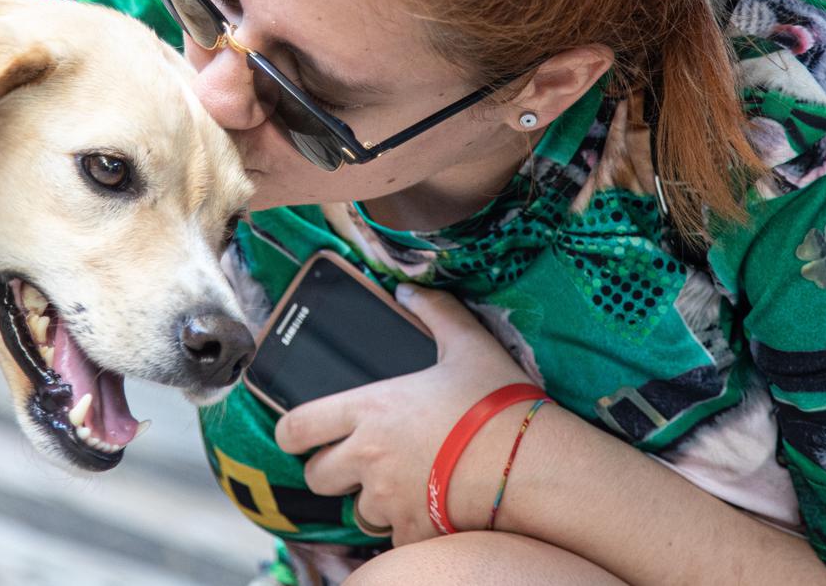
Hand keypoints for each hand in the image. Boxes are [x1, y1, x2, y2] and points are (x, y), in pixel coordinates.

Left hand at [273, 284, 533, 545]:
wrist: (534, 462)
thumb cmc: (498, 401)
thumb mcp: (468, 344)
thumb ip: (434, 312)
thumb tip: (409, 289)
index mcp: (368, 409)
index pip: (296, 428)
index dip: (292, 433)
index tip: (301, 434)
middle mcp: (368, 456)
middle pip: (316, 476)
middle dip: (331, 470)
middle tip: (357, 461)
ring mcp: (389, 497)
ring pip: (356, 510)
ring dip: (371, 500)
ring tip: (403, 482)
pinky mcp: (415, 529)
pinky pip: (394, 536)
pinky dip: (406, 525)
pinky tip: (430, 506)